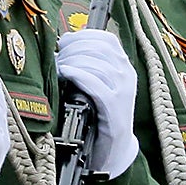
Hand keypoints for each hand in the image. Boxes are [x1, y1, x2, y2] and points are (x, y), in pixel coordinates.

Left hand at [56, 28, 138, 177]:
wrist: (114, 149)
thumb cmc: (100, 115)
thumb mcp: (100, 84)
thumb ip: (89, 64)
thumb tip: (66, 40)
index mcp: (124, 66)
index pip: (106, 39)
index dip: (83, 35)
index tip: (65, 42)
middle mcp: (126, 75)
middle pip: (99, 48)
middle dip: (74, 48)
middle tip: (59, 57)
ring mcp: (123, 91)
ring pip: (96, 64)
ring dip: (73, 61)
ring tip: (59, 68)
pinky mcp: (114, 108)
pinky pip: (95, 84)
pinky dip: (78, 75)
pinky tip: (65, 73)